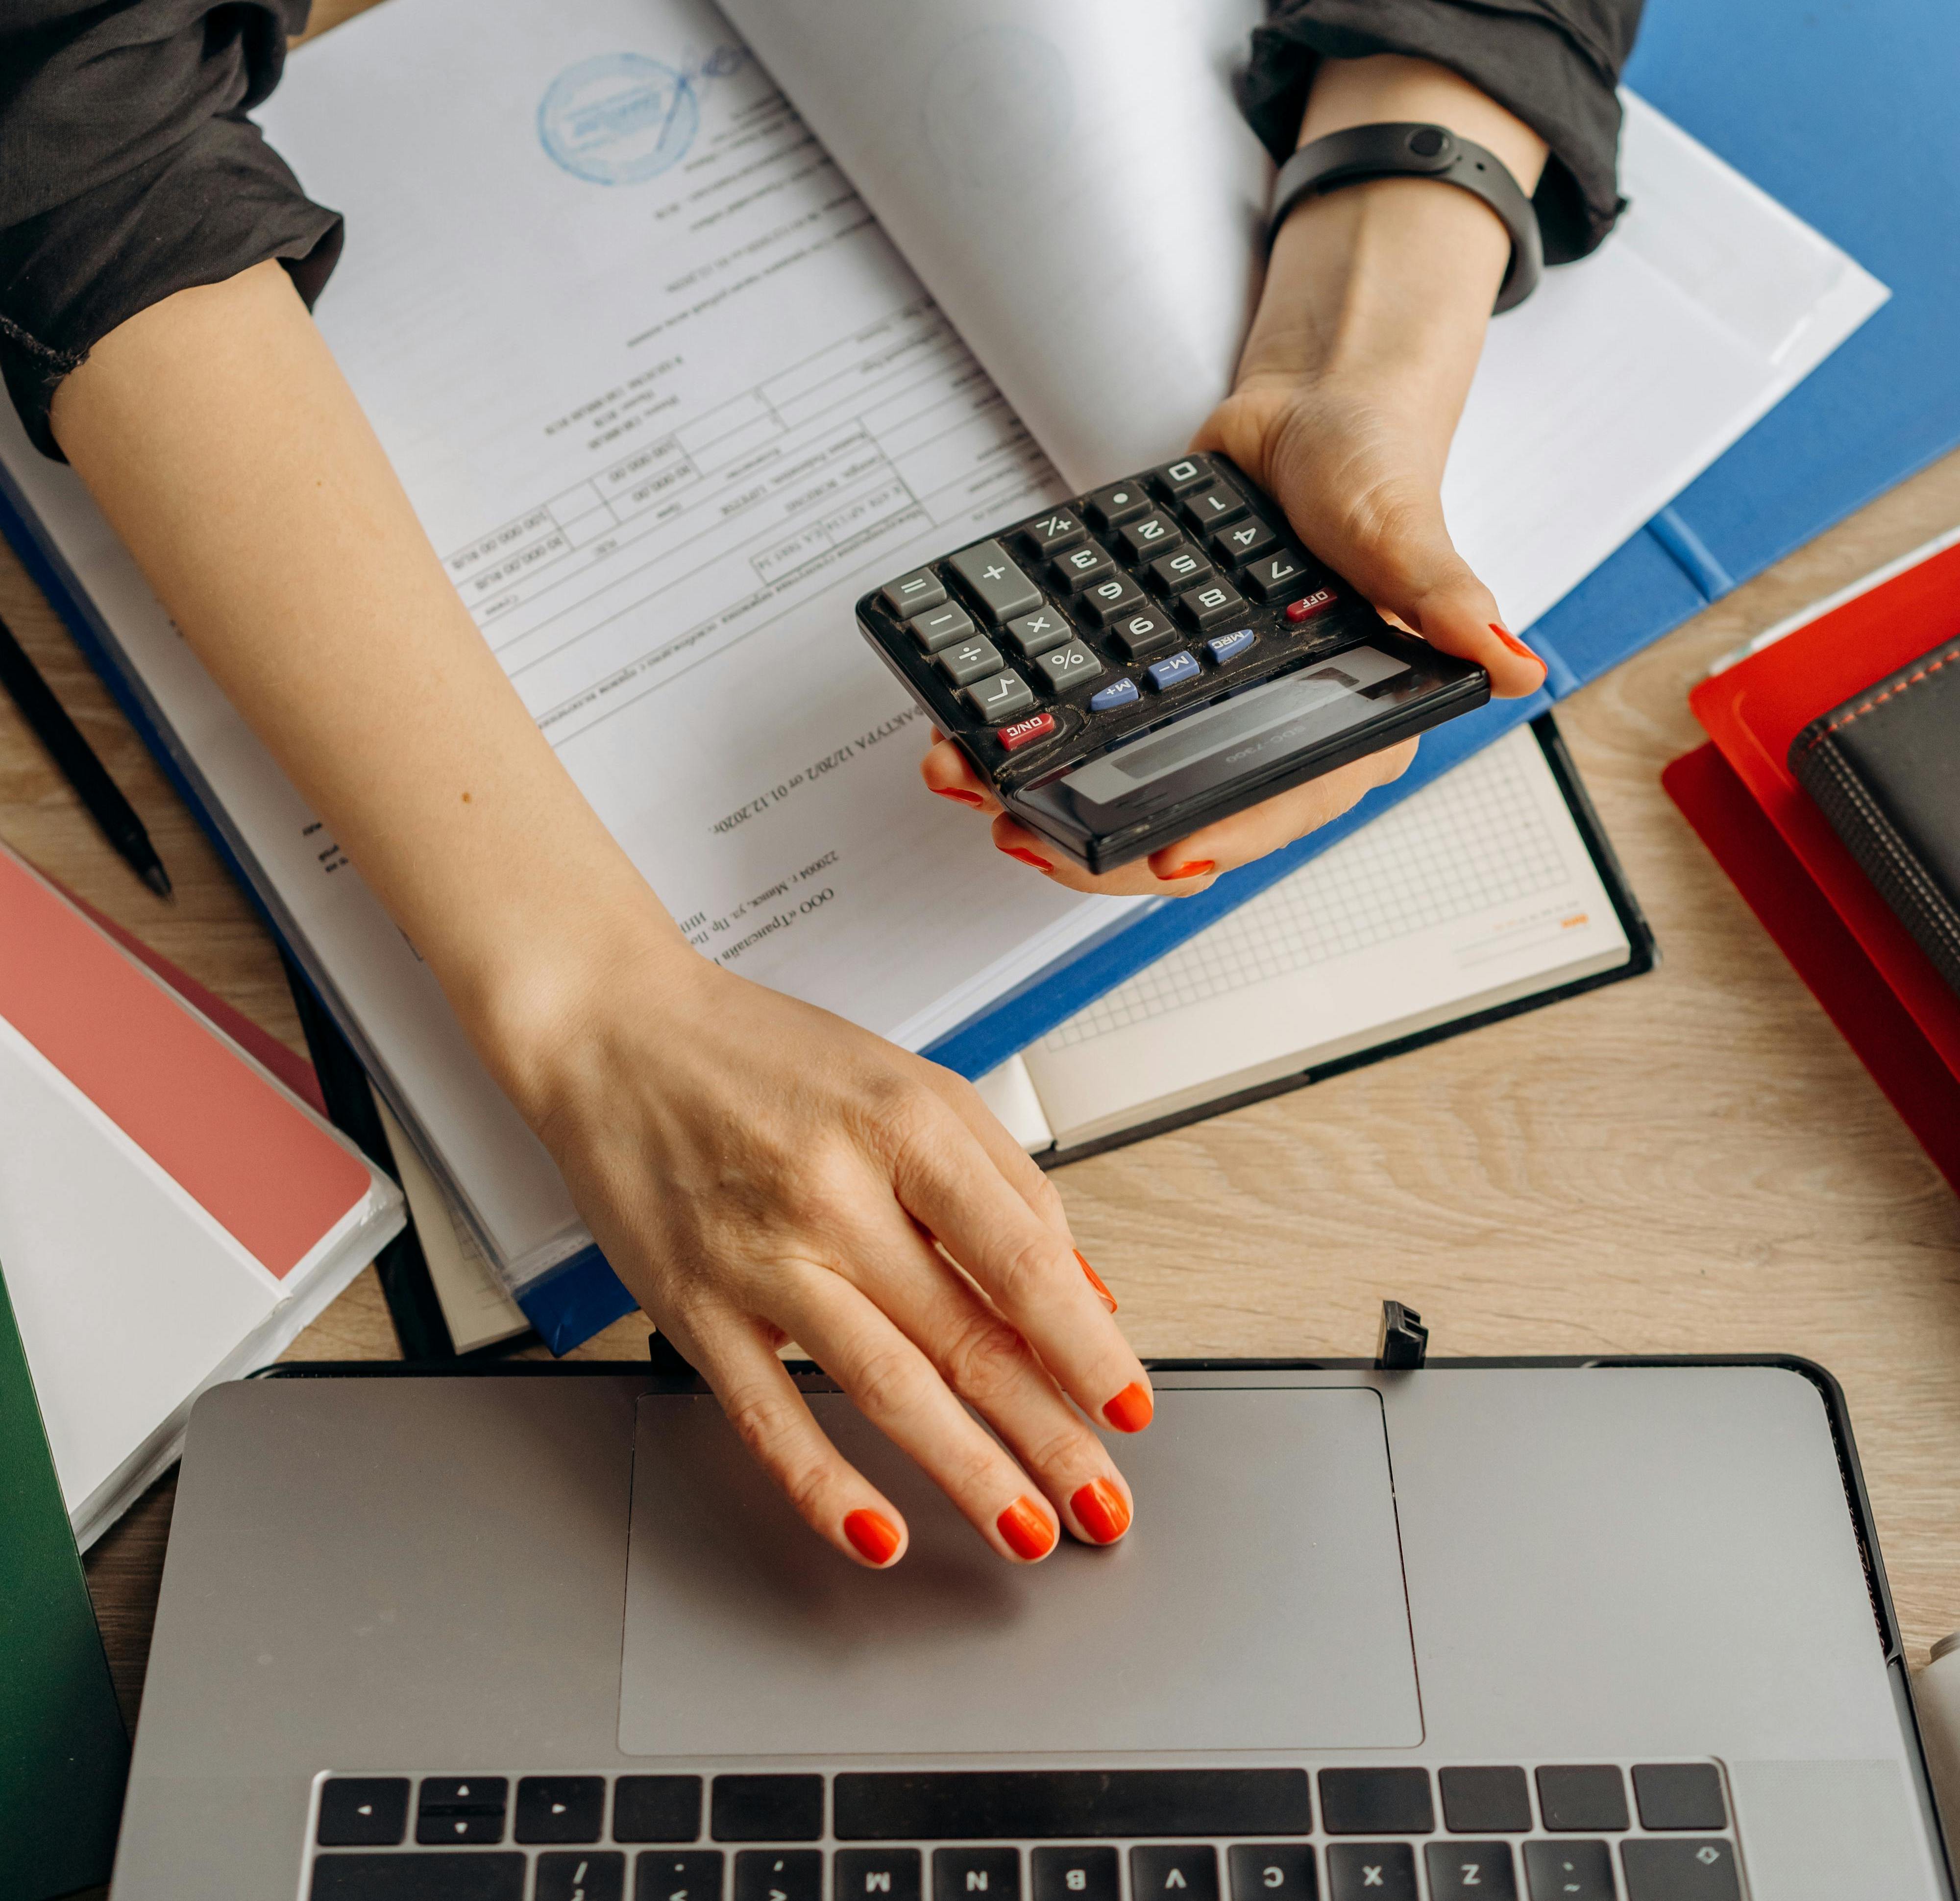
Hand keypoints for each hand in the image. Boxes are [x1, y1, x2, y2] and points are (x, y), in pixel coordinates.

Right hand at [515, 935, 1150, 1568]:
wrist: (617, 1034)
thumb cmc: (767, 1058)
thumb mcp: (911, 1084)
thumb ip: (1004, 1183)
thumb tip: (1080, 1292)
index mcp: (903, 1126)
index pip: (1021, 1258)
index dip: (1085, 1345)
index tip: (1128, 1406)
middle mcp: (834, 1192)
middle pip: (966, 1336)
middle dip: (1050, 1435)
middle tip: (1102, 1502)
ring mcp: (761, 1256)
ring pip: (885, 1387)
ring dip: (968, 1473)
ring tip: (1028, 1530)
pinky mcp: (693, 1307)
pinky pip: (767, 1414)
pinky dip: (823, 1485)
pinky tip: (878, 1532)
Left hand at [923, 54, 1551, 897]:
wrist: (1306, 410)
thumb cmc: (1371, 469)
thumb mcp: (1404, 527)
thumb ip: (1445, 598)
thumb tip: (1514, 662)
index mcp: (1351, 726)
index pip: (1282, 807)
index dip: (1222, 840)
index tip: (1161, 862)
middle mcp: (1277, 736)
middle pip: (1185, 819)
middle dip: (1098, 839)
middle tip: (1024, 832)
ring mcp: (1209, 713)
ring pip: (1124, 786)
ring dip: (1043, 797)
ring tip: (967, 785)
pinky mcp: (1156, 679)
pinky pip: (1092, 727)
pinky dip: (1032, 737)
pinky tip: (968, 735)